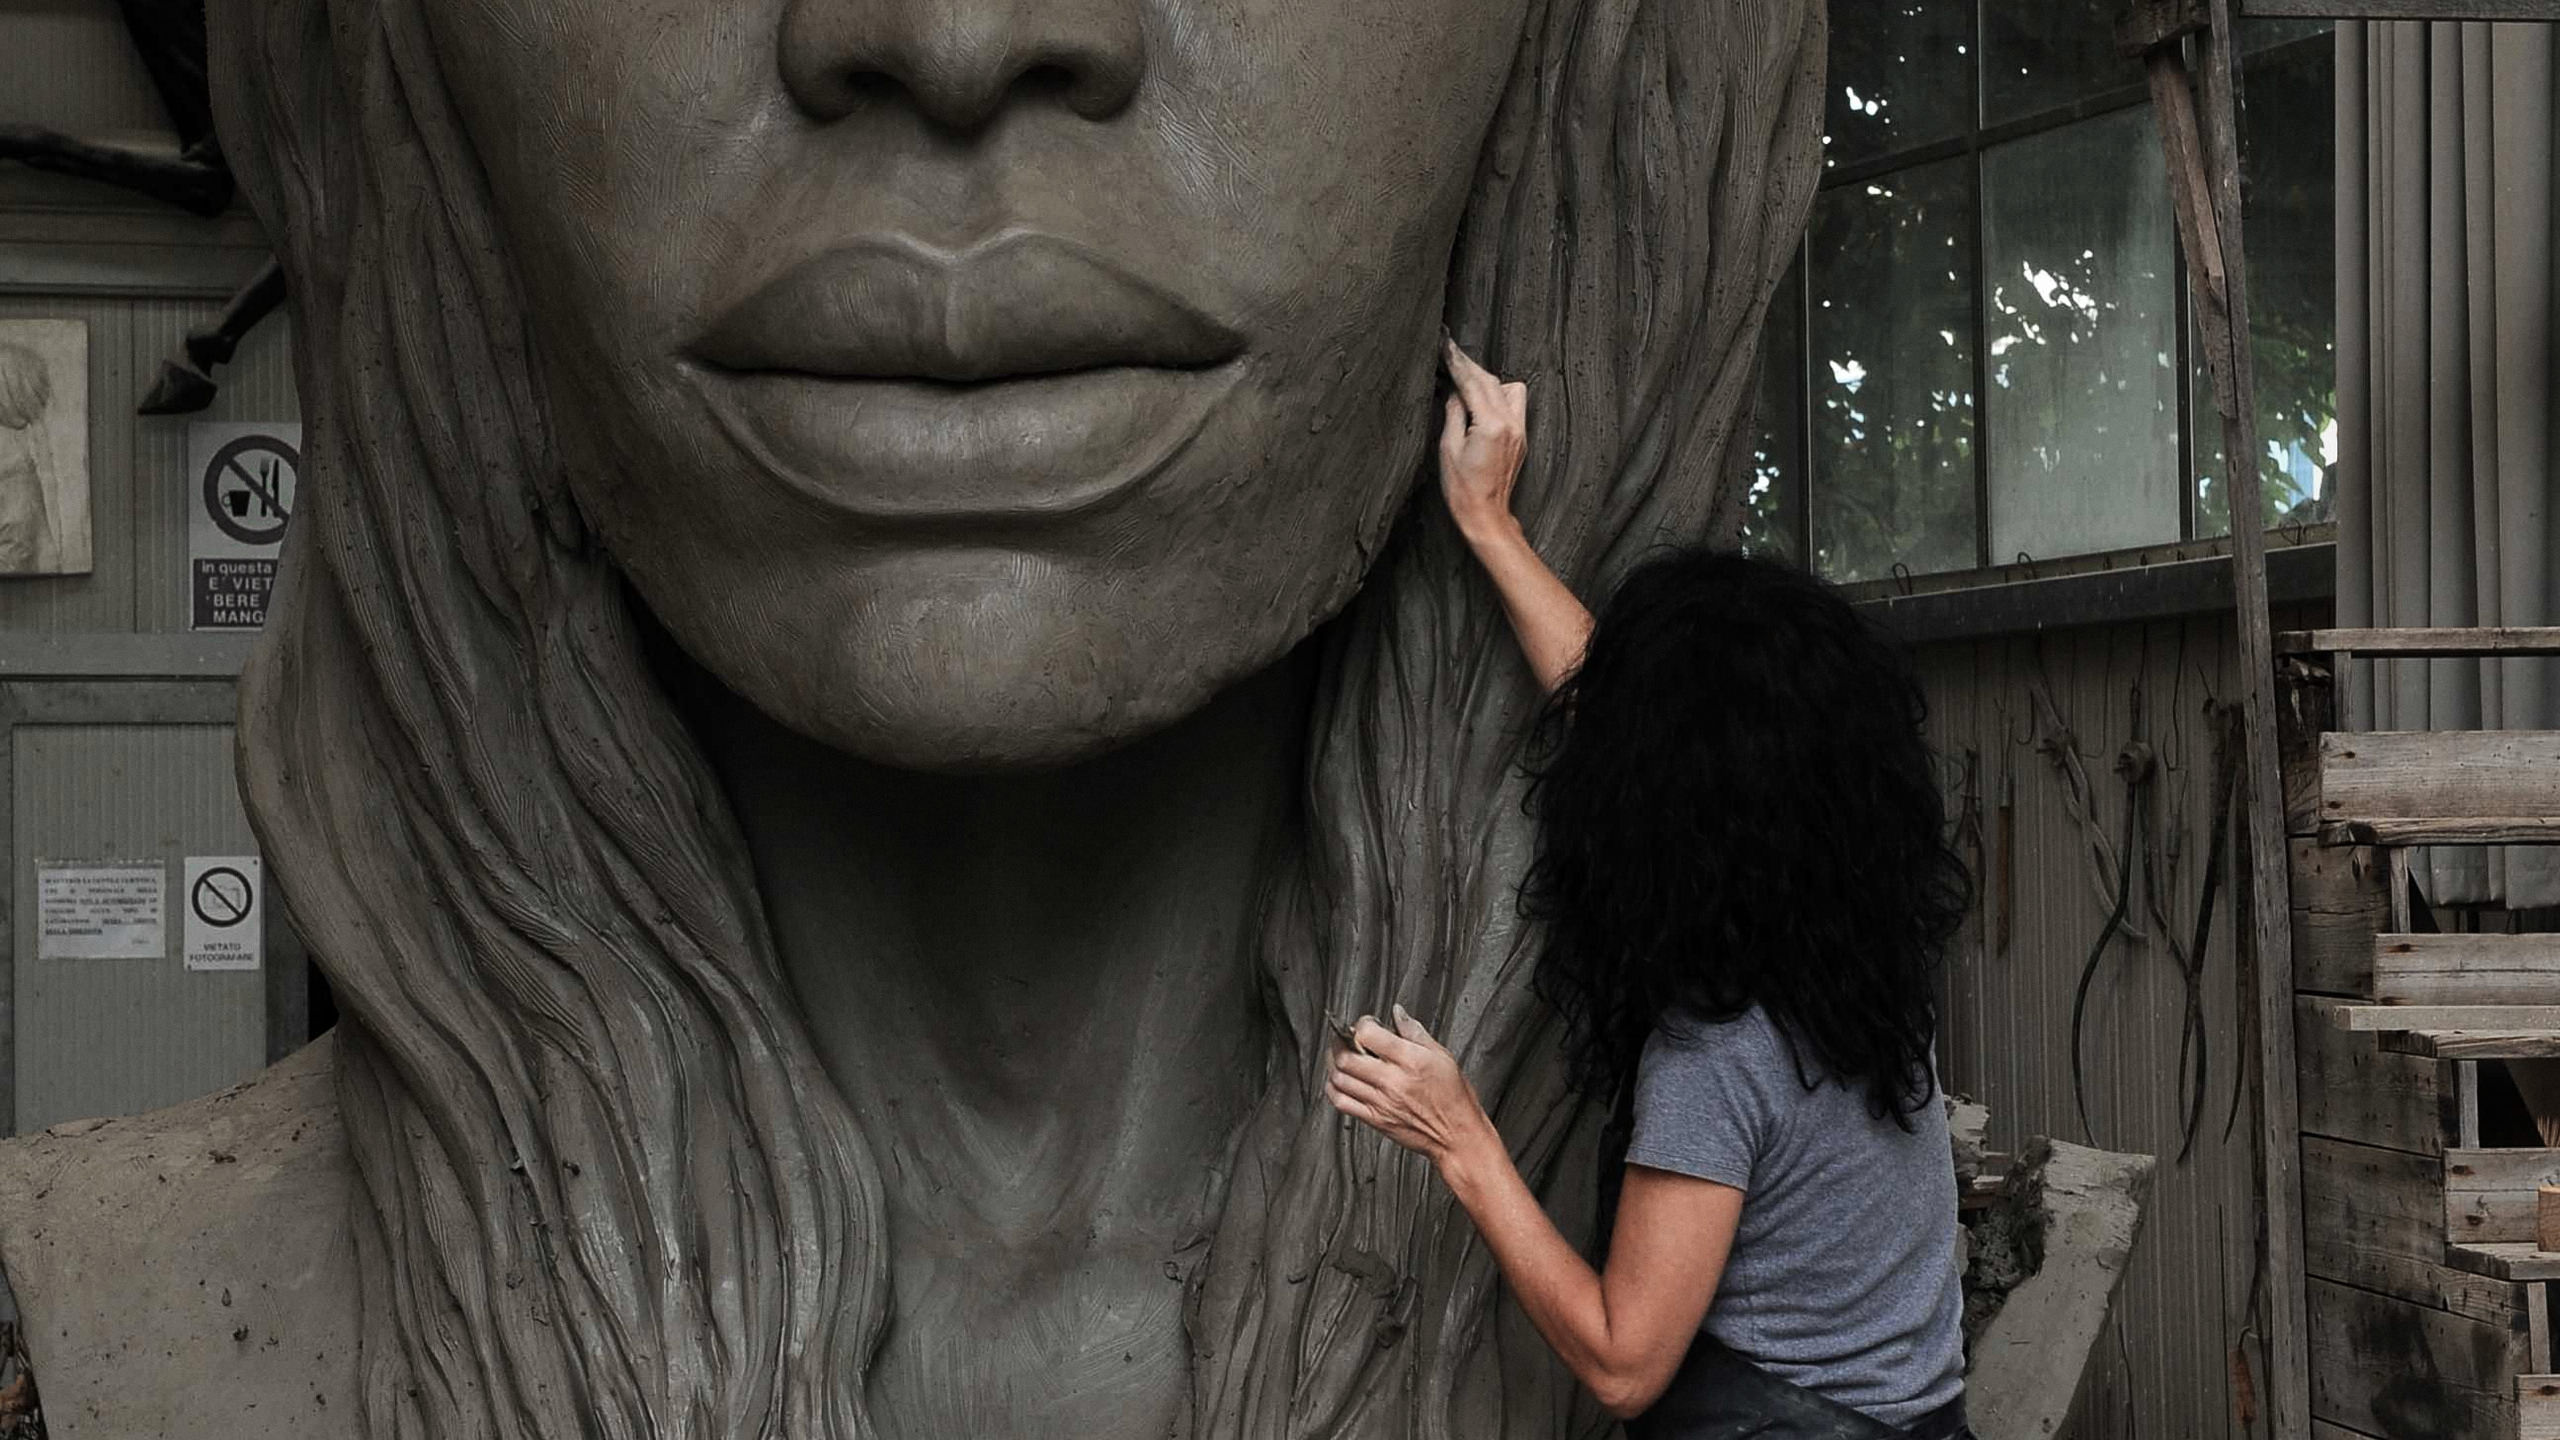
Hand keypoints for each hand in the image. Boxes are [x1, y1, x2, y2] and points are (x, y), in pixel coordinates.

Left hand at [1326, 1004, 1498, 1169]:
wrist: (1457, 1135)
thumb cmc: (1454, 1097)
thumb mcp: (1442, 1056)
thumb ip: (1415, 1032)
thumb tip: (1398, 1013)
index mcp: (1410, 1061)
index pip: (1368, 1035)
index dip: (1362, 1024)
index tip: (1366, 1025)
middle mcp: (1392, 1082)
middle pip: (1346, 1057)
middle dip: (1341, 1042)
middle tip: (1346, 1039)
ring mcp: (1381, 1102)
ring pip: (1340, 1078)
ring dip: (1335, 1064)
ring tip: (1342, 1057)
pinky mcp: (1376, 1119)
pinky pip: (1342, 1102)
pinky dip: (1334, 1088)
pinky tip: (1340, 1081)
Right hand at [1438, 337, 1529, 545]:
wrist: (1486, 516)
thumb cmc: (1462, 489)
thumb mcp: (1448, 448)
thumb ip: (1454, 413)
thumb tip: (1456, 391)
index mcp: (1491, 425)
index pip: (1472, 383)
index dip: (1457, 362)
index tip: (1445, 345)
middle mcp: (1511, 424)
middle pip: (1492, 381)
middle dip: (1470, 368)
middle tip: (1451, 356)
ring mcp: (1520, 432)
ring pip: (1509, 389)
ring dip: (1488, 383)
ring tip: (1466, 386)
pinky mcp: (1521, 439)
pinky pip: (1513, 406)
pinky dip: (1496, 398)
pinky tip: (1479, 405)